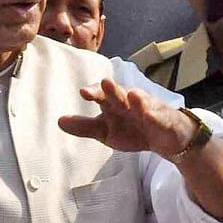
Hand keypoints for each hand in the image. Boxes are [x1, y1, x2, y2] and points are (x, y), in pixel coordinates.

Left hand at [58, 79, 196, 159]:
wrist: (164, 139)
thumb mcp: (106, 132)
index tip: (83, 92)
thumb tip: (59, 121)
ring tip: (130, 95)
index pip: (102, 95)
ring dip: (136, 97)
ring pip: (141, 101)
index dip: (94, 93)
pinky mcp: (164, 118)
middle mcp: (130, 101)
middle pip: (120, 93)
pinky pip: (158, 116)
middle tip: (105, 83)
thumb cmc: (133, 130)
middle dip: (113, 89)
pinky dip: (154, 115)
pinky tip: (149, 114)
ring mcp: (148, 108)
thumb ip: (84, 127)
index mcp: (114, 103)